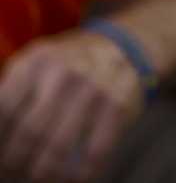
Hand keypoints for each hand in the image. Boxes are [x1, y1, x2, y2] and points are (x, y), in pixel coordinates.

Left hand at [0, 28, 147, 181]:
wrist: (123, 47)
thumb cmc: (67, 66)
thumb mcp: (36, 65)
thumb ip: (12, 93)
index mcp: (36, 61)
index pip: (5, 111)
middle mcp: (65, 73)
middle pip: (30, 131)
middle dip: (16, 161)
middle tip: (13, 172)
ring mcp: (94, 88)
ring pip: (59, 146)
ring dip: (45, 171)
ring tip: (39, 176)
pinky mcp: (118, 106)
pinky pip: (95, 150)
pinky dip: (82, 172)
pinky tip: (74, 178)